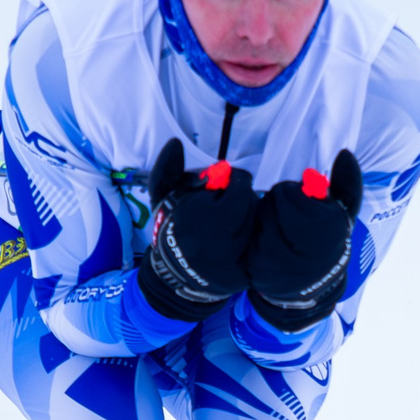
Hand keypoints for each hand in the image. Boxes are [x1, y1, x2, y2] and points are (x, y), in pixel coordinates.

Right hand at [137, 138, 257, 320]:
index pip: (239, 185)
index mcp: (200, 216)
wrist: (172, 276)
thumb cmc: (169, 227)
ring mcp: (231, 260)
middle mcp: (218, 240)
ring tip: (229, 222)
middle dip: (240, 199)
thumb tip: (175, 143)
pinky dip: (250, 240)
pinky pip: (256, 248)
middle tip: (226, 203)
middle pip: (250, 204)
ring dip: (247, 218)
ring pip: (255, 225)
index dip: (232, 181)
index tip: (223, 185)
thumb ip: (167, 168)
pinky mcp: (240, 275)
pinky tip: (234, 240)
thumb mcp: (163, 196)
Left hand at [245, 150, 361, 331]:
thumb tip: (344, 154)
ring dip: (265, 218)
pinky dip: (255, 237)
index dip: (293, 193)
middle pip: (273, 204)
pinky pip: (249, 241)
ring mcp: (281, 265)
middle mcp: (307, 250)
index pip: (289, 193)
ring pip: (260, 221)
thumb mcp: (344, 213)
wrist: (314, 286)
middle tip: (287, 213)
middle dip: (277, 203)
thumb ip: (348, 183)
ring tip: (279, 227)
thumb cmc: (329, 239)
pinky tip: (268, 241)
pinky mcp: (261, 273)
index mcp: (329, 230)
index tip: (302, 202)